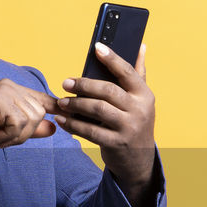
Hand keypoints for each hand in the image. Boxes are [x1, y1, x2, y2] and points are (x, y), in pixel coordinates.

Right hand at [0, 78, 59, 150]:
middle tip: (4, 137)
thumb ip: (32, 129)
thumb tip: (54, 127)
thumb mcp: (10, 133)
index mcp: (13, 90)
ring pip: (31, 118)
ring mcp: (4, 91)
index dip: (56, 107)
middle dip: (25, 132)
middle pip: (39, 112)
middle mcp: (10, 87)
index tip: (68, 113)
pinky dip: (9, 135)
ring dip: (16, 135)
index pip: (41, 98)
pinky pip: (19, 123)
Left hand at [54, 42, 156, 206]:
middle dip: (84, 85)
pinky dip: (74, 125)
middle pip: (108, 91)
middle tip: (66, 83)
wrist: (139, 160)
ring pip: (98, 110)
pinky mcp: (116, 143)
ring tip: (62, 102)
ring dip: (76, 105)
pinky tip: (62, 120)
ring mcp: (129, 127)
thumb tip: (141, 46)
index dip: (112, 58)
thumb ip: (138, 74)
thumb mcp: (141, 100)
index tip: (96, 47)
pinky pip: (90, 132)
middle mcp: (139, 109)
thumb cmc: (135, 122)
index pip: (127, 72)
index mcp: (144, 94)